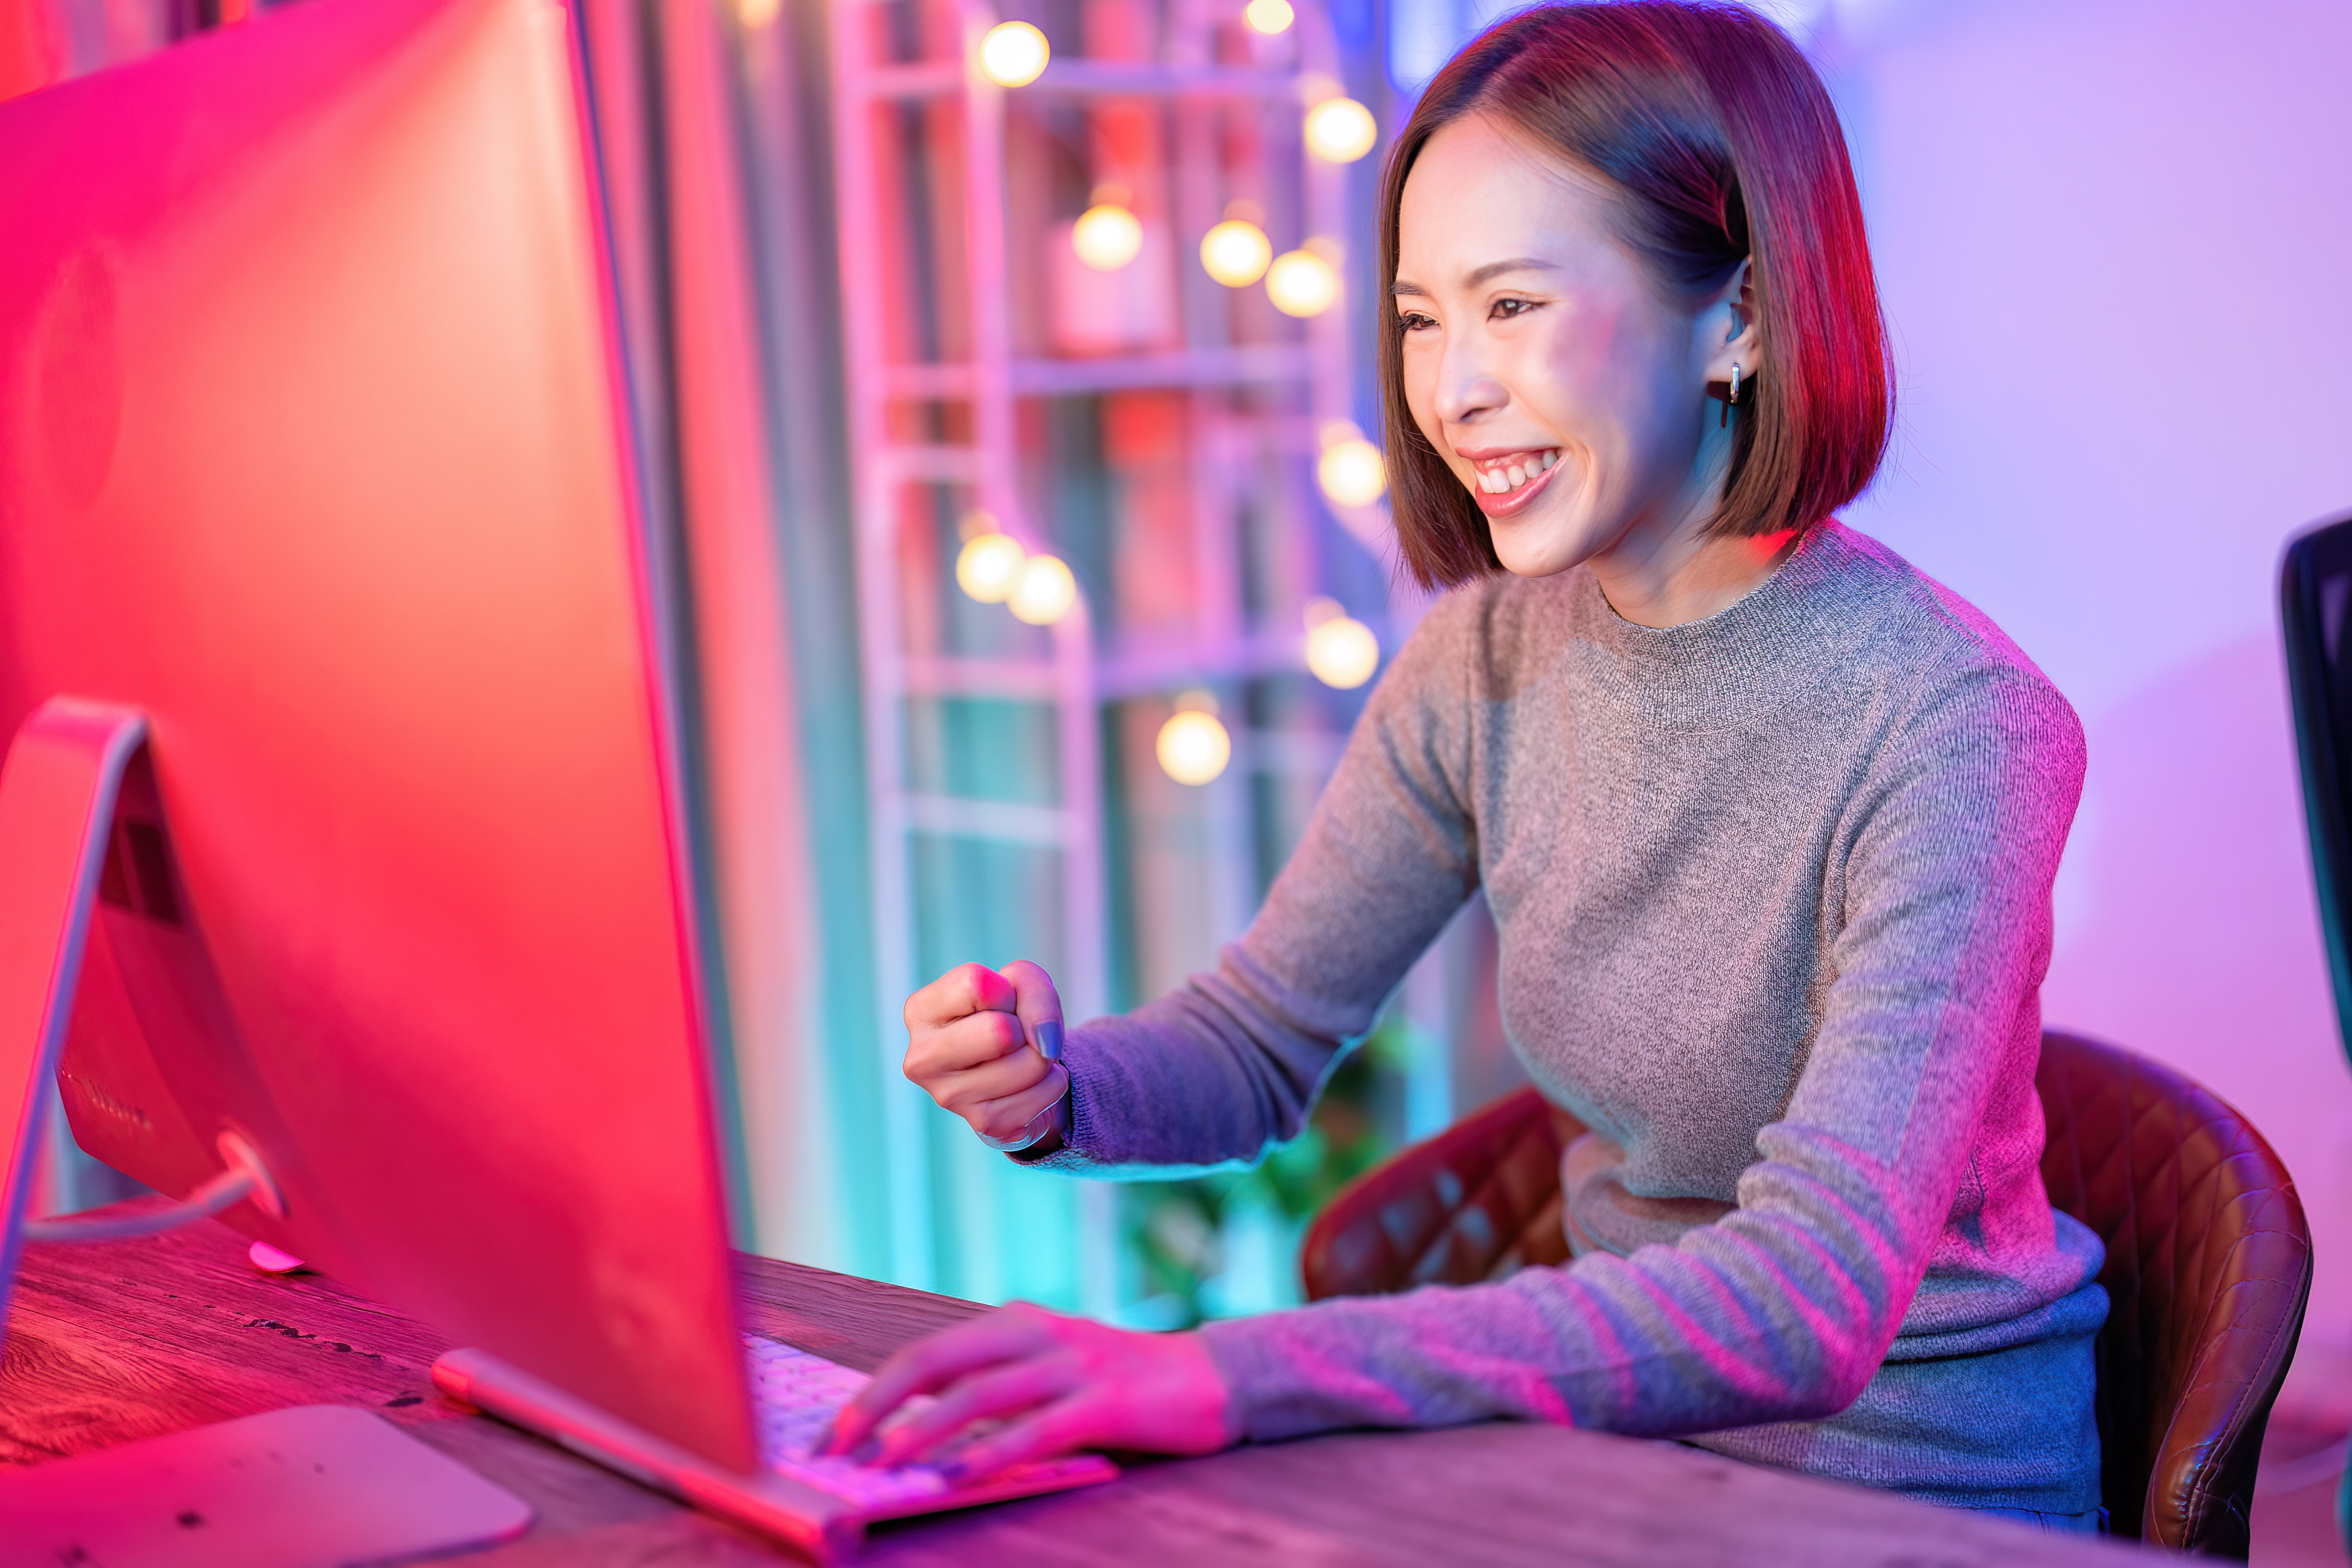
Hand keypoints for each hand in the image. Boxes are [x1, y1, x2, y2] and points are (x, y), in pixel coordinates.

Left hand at [820, 1303, 1236, 1480]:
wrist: (1211, 1378)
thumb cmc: (1120, 1383)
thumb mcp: (1050, 1368)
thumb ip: (997, 1383)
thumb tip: (916, 1424)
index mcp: (1016, 1323)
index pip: (928, 1352)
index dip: (875, 1392)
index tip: (835, 1433)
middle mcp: (1037, 1333)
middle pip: (938, 1361)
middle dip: (879, 1405)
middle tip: (838, 1447)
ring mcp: (1071, 1366)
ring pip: (980, 1394)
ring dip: (923, 1432)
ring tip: (883, 1465)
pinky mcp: (1103, 1402)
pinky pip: (1037, 1429)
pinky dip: (992, 1454)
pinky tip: (958, 1477)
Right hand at [903, 961, 1067, 1147]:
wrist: (1018, 1067)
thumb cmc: (1010, 1014)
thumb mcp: (1020, 983)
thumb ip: (1034, 991)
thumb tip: (1045, 1043)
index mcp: (920, 1012)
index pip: (975, 985)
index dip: (1005, 990)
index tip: (1000, 1004)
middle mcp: (923, 1059)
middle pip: (999, 1031)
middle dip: (1026, 1027)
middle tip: (1014, 1034)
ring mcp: (950, 1099)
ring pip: (1030, 1063)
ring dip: (1044, 1055)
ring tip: (1022, 1057)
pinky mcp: (985, 1125)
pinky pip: (1045, 1092)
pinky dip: (1053, 1082)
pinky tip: (1029, 1083)